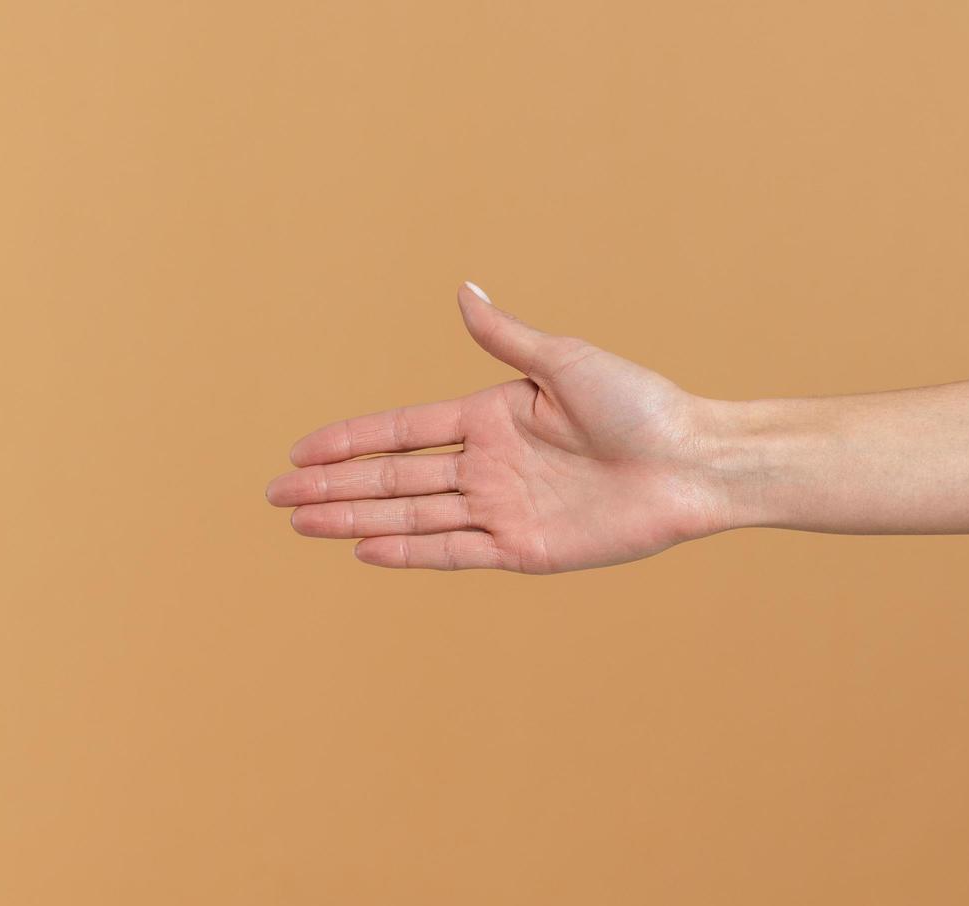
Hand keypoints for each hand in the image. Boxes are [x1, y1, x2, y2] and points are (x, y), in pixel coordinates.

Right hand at [266, 283, 726, 571]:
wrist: (692, 462)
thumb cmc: (641, 404)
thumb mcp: (566, 362)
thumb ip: (505, 339)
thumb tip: (461, 290)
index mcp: (491, 416)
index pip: (401, 431)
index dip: (349, 441)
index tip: (299, 450)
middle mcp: (488, 464)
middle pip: (393, 478)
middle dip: (334, 487)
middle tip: (276, 495)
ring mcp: (503, 508)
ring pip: (413, 516)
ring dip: (356, 520)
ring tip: (303, 524)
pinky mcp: (527, 548)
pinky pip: (456, 550)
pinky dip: (411, 553)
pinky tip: (365, 551)